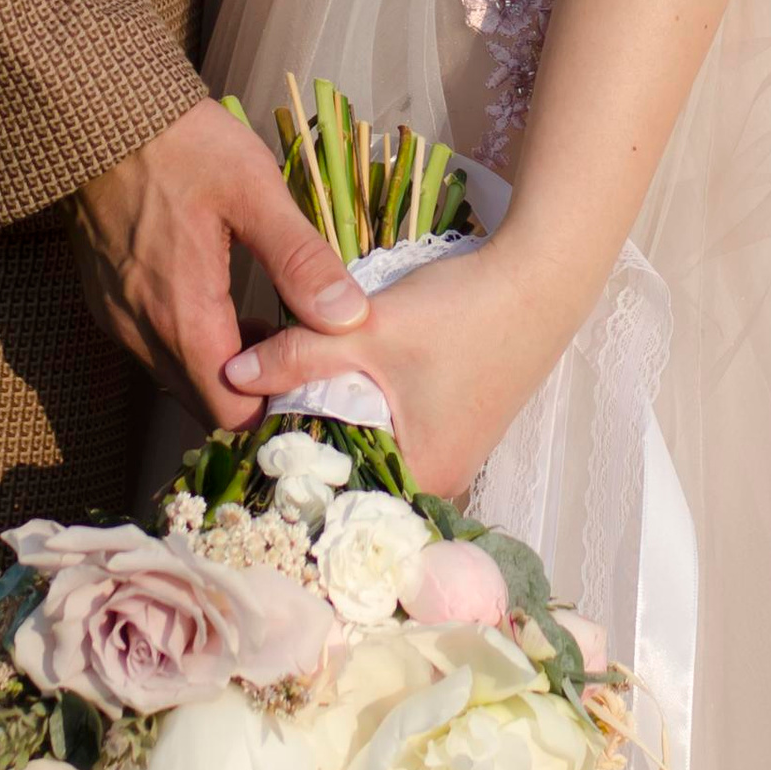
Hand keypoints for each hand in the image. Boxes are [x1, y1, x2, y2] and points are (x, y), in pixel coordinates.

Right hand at [68, 98, 367, 429]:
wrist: (98, 111)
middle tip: (299, 349)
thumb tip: (349, 319)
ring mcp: (118, 318)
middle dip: (255, 389)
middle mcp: (141, 332)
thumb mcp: (254, 191)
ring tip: (268, 323)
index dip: (277, 405)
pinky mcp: (106, 299)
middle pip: (205, 403)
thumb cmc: (182, 144)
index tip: (313, 375)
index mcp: (181, 315)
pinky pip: (154, 348)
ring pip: (178, 377)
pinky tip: (222, 303)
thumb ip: (299, 260)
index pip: (232, 413)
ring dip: (223, 366)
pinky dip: (192, 344)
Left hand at [224, 238, 567, 502]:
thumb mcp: (366, 330)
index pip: (337, 492)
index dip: (291, 467)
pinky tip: (337, 382)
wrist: (540, 277)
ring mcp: (453, 451)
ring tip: (287, 393)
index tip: (246, 441)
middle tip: (257, 412)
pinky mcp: (457, 422)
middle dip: (308, 443)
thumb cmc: (460, 313)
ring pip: (374, 448)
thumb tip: (230, 375)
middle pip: (354, 473)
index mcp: (421, 477)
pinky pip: (396, 431)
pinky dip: (365, 410)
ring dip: (336, 422)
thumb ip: (296, 355)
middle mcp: (440, 479)